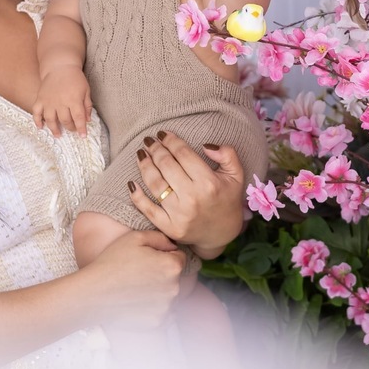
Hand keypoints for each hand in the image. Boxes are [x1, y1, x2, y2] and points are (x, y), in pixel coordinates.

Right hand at [32, 67, 91, 137]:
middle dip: (70, 128)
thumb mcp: (86, 90)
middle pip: (65, 120)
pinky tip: (41, 127)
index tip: (83, 136)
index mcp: (74, 99)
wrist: (60, 66)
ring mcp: (49, 101)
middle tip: (73, 130)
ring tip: (58, 135)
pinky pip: (36, 113)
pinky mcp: (40, 99)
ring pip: (50, 120)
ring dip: (54, 129)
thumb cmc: (75, 78)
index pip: (78, 118)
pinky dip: (37, 121)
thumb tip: (87, 120)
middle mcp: (60, 102)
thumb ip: (87, 106)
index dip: (81, 129)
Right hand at [85, 230, 183, 328]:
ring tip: (137, 288)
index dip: (165, 255)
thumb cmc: (112, 263)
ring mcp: (166, 308)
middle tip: (141, 273)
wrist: (93, 294)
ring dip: (159, 292)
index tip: (150, 259)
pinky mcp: (157, 323)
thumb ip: (160, 238)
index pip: (180, 258)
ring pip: (169, 296)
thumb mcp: (135, 238)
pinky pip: (161, 312)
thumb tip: (171, 245)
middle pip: (176, 278)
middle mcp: (174, 288)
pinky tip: (136, 301)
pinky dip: (152, 308)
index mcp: (172, 266)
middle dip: (163, 274)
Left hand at [127, 131, 245, 256]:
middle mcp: (192, 198)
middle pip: (166, 165)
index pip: (183, 154)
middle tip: (149, 141)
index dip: (171, 141)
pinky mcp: (168, 227)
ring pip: (155, 183)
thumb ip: (228, 155)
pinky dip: (137, 196)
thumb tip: (206, 146)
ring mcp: (179, 214)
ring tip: (141, 154)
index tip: (162, 134)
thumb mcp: (236, 176)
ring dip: (145, 166)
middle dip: (156, 149)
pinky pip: (148, 209)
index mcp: (209, 183)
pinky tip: (131, 182)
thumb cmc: (227, 200)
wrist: (221, 235)